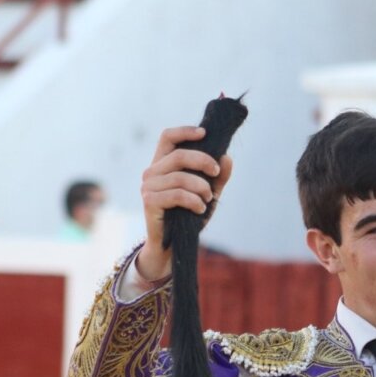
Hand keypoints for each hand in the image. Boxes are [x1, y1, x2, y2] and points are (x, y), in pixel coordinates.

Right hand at [136, 126, 232, 279]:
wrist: (174, 244)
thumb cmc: (189, 215)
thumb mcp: (208, 193)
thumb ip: (218, 177)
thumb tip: (227, 158)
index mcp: (163, 163)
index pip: (168, 137)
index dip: (185, 131)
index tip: (205, 133)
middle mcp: (152, 171)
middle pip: (178, 155)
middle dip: (203, 161)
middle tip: (216, 173)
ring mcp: (148, 186)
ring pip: (180, 177)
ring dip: (201, 187)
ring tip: (208, 198)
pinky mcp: (149, 201)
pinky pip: (177, 194)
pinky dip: (194, 200)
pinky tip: (200, 208)